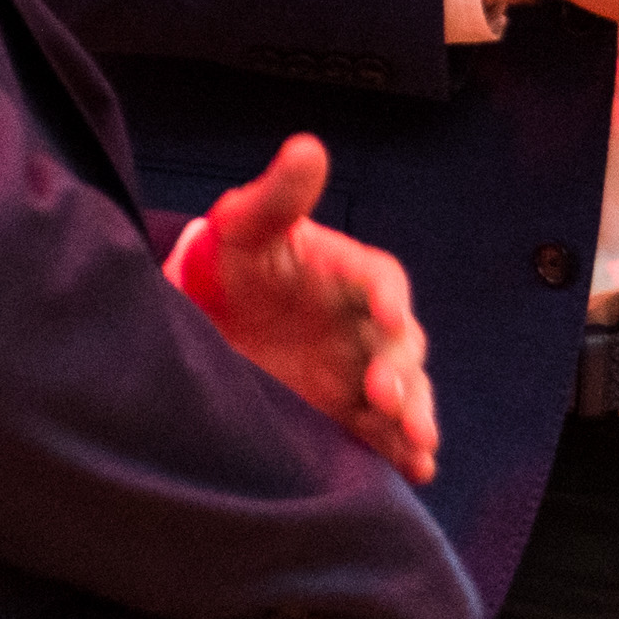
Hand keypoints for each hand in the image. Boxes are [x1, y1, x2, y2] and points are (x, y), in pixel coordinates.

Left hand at [171, 137, 439, 483]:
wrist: (202, 316)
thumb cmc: (231, 260)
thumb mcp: (245, 223)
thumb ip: (278, 194)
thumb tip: (306, 147)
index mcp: (350, 272)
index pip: (382, 281)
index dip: (388, 299)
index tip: (385, 317)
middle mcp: (364, 324)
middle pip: (400, 347)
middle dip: (401, 373)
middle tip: (385, 397)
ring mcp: (359, 372)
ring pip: (403, 394)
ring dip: (414, 416)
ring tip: (416, 443)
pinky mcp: (346, 414)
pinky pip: (385, 434)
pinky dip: (403, 452)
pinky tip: (414, 471)